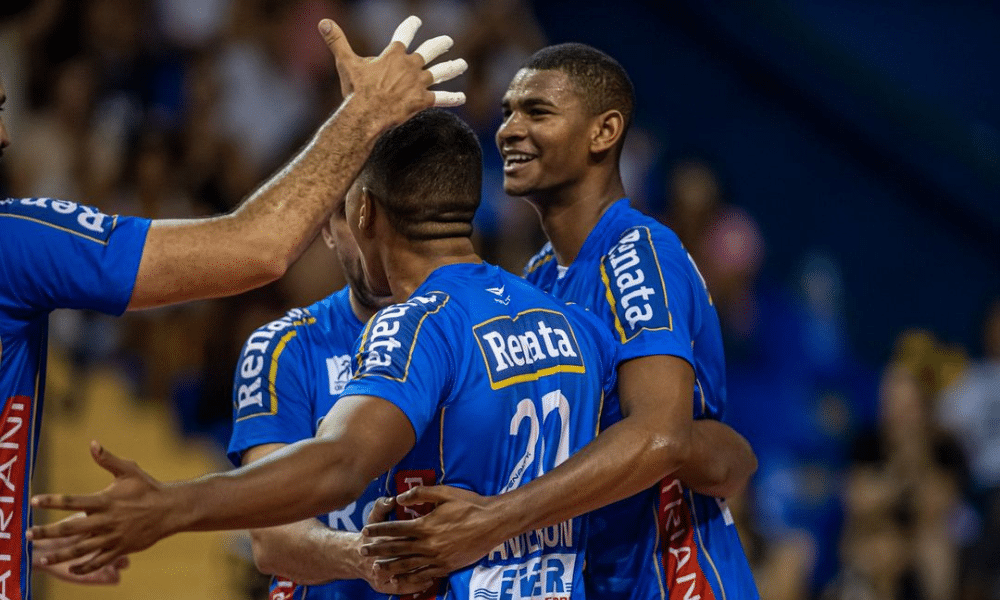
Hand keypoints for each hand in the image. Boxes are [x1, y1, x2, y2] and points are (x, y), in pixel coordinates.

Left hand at [28, 441, 172, 574]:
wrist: (170, 510)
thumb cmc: (147, 488)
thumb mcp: (129, 470)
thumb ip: (108, 459)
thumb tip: (93, 443)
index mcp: (106, 500)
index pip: (73, 500)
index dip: (53, 500)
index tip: (34, 501)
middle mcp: (106, 520)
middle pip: (71, 528)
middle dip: (48, 532)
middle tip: (28, 534)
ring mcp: (113, 537)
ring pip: (81, 549)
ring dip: (60, 554)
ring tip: (42, 558)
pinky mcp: (120, 548)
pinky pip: (99, 561)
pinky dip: (85, 567)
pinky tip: (72, 569)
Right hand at [319, 15, 466, 126]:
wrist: (367, 113)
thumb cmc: (356, 90)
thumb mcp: (346, 63)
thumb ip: (337, 41)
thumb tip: (322, 22)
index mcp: (393, 54)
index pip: (405, 34)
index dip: (411, 27)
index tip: (417, 22)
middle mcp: (410, 66)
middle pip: (429, 52)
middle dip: (439, 45)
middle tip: (447, 42)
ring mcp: (418, 83)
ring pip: (440, 73)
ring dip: (452, 67)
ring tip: (463, 64)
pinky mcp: (422, 101)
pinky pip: (441, 99)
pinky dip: (453, 99)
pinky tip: (463, 98)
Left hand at [360, 486, 507, 583]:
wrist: (493, 523)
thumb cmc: (470, 504)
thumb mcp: (445, 493)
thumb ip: (421, 493)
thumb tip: (401, 496)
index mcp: (425, 525)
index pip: (396, 528)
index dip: (379, 530)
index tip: (366, 531)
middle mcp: (428, 544)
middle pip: (397, 548)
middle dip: (378, 550)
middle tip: (363, 551)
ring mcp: (437, 557)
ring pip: (408, 565)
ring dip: (390, 567)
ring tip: (376, 568)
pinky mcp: (446, 566)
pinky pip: (424, 575)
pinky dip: (410, 579)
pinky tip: (401, 581)